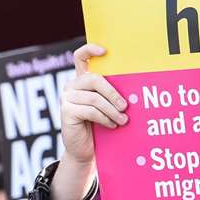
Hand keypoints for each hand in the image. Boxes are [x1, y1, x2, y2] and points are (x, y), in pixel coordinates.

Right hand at [60, 43, 127, 165]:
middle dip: (113, 93)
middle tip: (126, 106)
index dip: (91, 49)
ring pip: (95, 98)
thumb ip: (111, 94)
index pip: (81, 56)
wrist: (85, 149)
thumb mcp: (106, 106)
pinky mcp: (66, 111)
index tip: (105, 51)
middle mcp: (72, 85)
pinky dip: (105, 119)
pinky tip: (112, 125)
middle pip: (94, 79)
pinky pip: (90, 111)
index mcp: (82, 80)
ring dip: (112, 110)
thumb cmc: (99, 125)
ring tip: (123, 120)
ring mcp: (66, 97)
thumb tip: (132, 91)